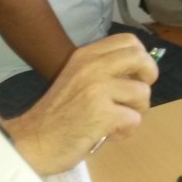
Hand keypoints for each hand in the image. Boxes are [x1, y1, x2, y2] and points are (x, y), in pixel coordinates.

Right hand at [5, 33, 156, 173]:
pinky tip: (107, 134)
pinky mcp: (103, 114)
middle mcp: (93, 66)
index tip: (135, 75)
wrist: (32, 141)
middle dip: (149, 77)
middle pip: (141, 58)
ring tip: (115, 121)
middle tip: (136, 95)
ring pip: (143, 93)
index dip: (141, 57)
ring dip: (135, 111)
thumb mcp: (77, 78)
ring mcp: (98, 89)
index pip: (129, 40)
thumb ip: (103, 71)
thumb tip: (139, 72)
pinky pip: (135, 119)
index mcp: (86, 55)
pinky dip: (125, 131)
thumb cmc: (56, 114)